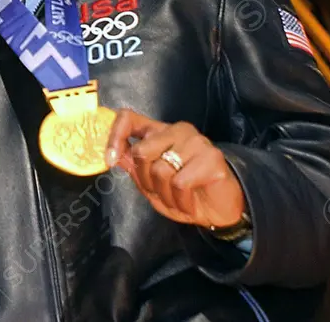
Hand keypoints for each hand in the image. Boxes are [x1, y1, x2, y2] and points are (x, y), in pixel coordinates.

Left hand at [105, 109, 245, 228]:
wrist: (219, 211)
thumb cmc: (184, 194)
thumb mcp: (150, 184)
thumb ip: (133, 166)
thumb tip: (114, 155)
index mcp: (159, 132)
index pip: (129, 118)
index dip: (115, 136)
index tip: (110, 159)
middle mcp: (177, 130)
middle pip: (141, 151)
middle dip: (145, 180)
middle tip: (159, 192)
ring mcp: (196, 142)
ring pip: (160, 169)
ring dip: (164, 194)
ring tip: (177, 199)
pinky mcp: (212, 158)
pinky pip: (180, 183)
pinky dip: (180, 201)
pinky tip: (190, 204)